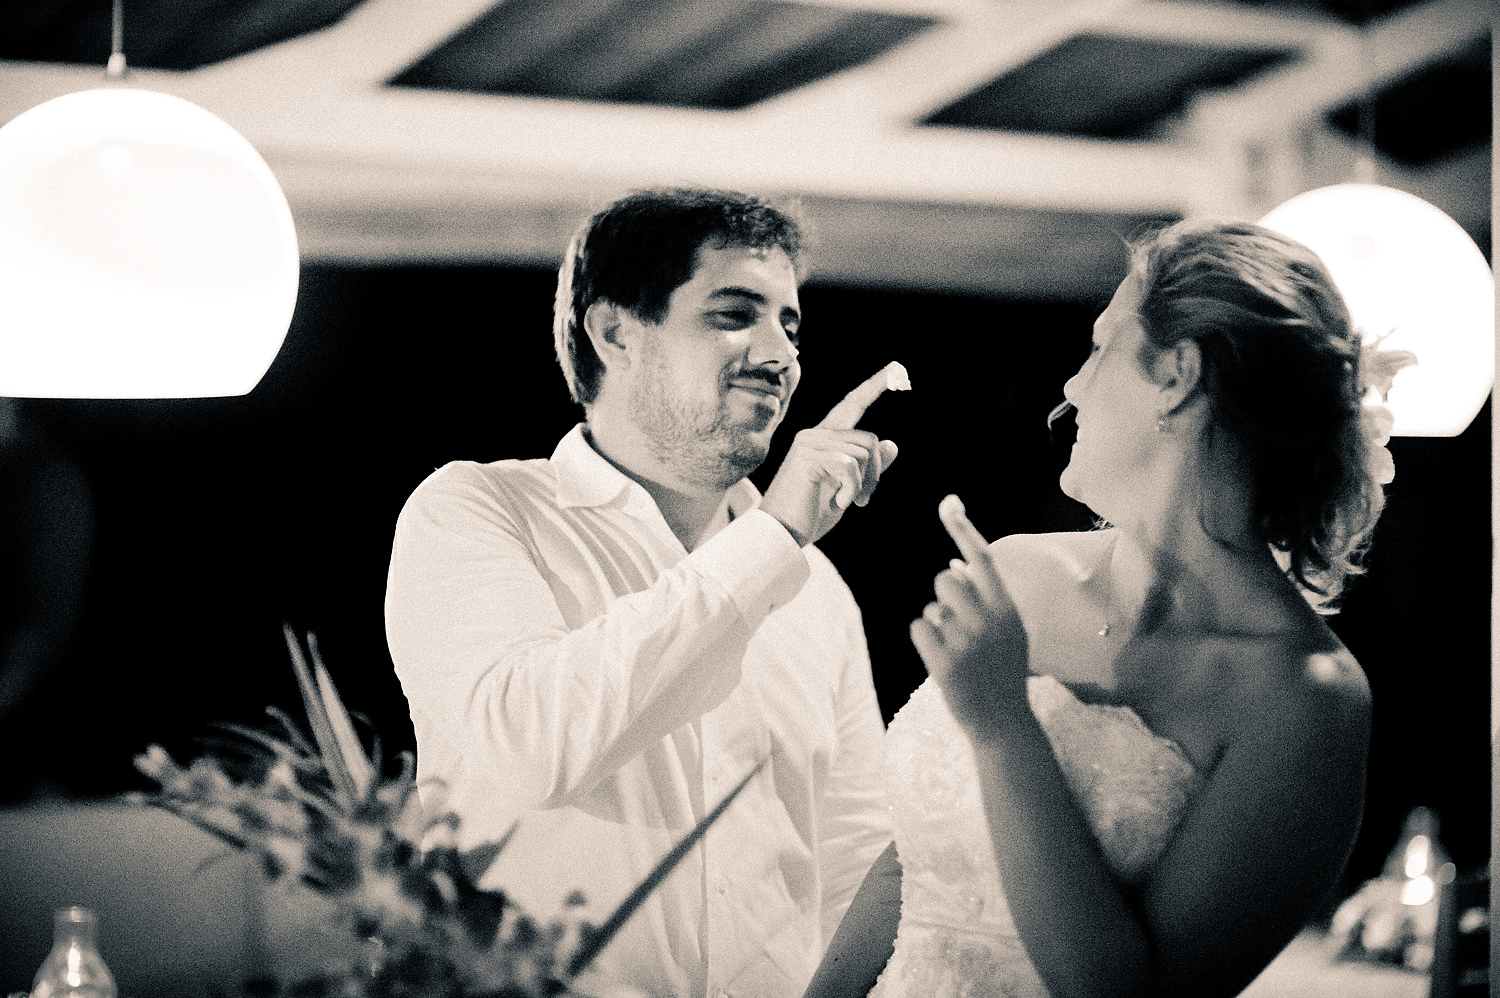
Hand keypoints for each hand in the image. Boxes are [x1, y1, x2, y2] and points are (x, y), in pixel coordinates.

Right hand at [760, 365, 901, 546]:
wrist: (781, 534)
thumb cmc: (810, 514)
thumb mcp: (847, 489)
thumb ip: (867, 468)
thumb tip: (892, 444)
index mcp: (824, 439)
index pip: (852, 405)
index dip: (874, 386)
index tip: (896, 368)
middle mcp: (815, 434)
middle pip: (869, 440)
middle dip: (875, 475)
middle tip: (862, 501)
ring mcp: (810, 443)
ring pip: (864, 454)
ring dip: (863, 485)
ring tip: (845, 501)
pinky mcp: (809, 456)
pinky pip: (851, 466)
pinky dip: (851, 490)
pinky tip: (836, 502)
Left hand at [910, 496, 1030, 737]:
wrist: (1003, 722)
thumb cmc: (1001, 671)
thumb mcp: (1006, 631)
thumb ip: (986, 598)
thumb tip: (953, 563)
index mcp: (1008, 610)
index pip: (984, 559)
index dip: (963, 529)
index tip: (949, 502)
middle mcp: (990, 621)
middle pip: (945, 579)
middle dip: (943, 594)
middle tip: (956, 622)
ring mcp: (968, 642)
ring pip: (931, 606)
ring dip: (936, 621)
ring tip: (955, 648)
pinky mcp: (946, 663)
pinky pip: (918, 628)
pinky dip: (924, 640)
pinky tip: (943, 660)